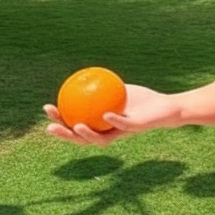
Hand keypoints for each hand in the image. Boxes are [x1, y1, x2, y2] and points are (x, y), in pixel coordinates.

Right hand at [44, 84, 180, 147]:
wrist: (167, 107)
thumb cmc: (142, 100)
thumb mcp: (119, 90)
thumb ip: (102, 87)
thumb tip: (82, 75)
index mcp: (103, 126)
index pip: (76, 126)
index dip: (61, 120)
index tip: (47, 108)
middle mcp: (110, 134)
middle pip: (82, 139)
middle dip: (65, 135)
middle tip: (50, 126)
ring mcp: (123, 133)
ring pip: (101, 139)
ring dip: (87, 135)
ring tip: (75, 125)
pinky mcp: (138, 128)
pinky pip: (124, 126)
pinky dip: (114, 121)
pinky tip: (105, 114)